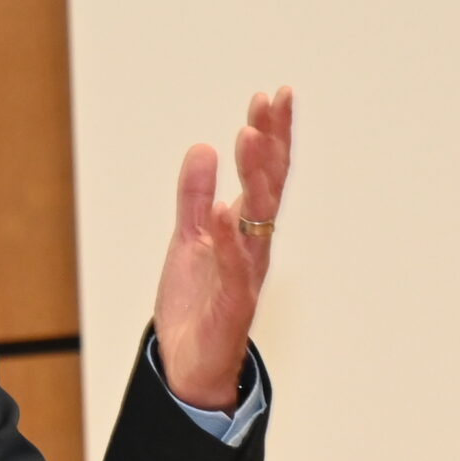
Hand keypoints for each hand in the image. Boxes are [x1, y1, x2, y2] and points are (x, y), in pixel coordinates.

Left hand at [153, 87, 293, 410]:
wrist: (190, 365)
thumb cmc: (197, 303)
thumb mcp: (188, 238)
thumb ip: (194, 196)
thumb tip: (202, 148)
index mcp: (245, 228)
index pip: (264, 174)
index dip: (271, 135)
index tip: (272, 95)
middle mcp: (253, 247)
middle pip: (269, 187)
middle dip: (271, 143)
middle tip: (271, 103)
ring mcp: (245, 274)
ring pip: (257, 221)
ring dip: (256, 179)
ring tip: (249, 138)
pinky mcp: (230, 304)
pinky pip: (231, 269)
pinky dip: (225, 241)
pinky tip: (221, 212)